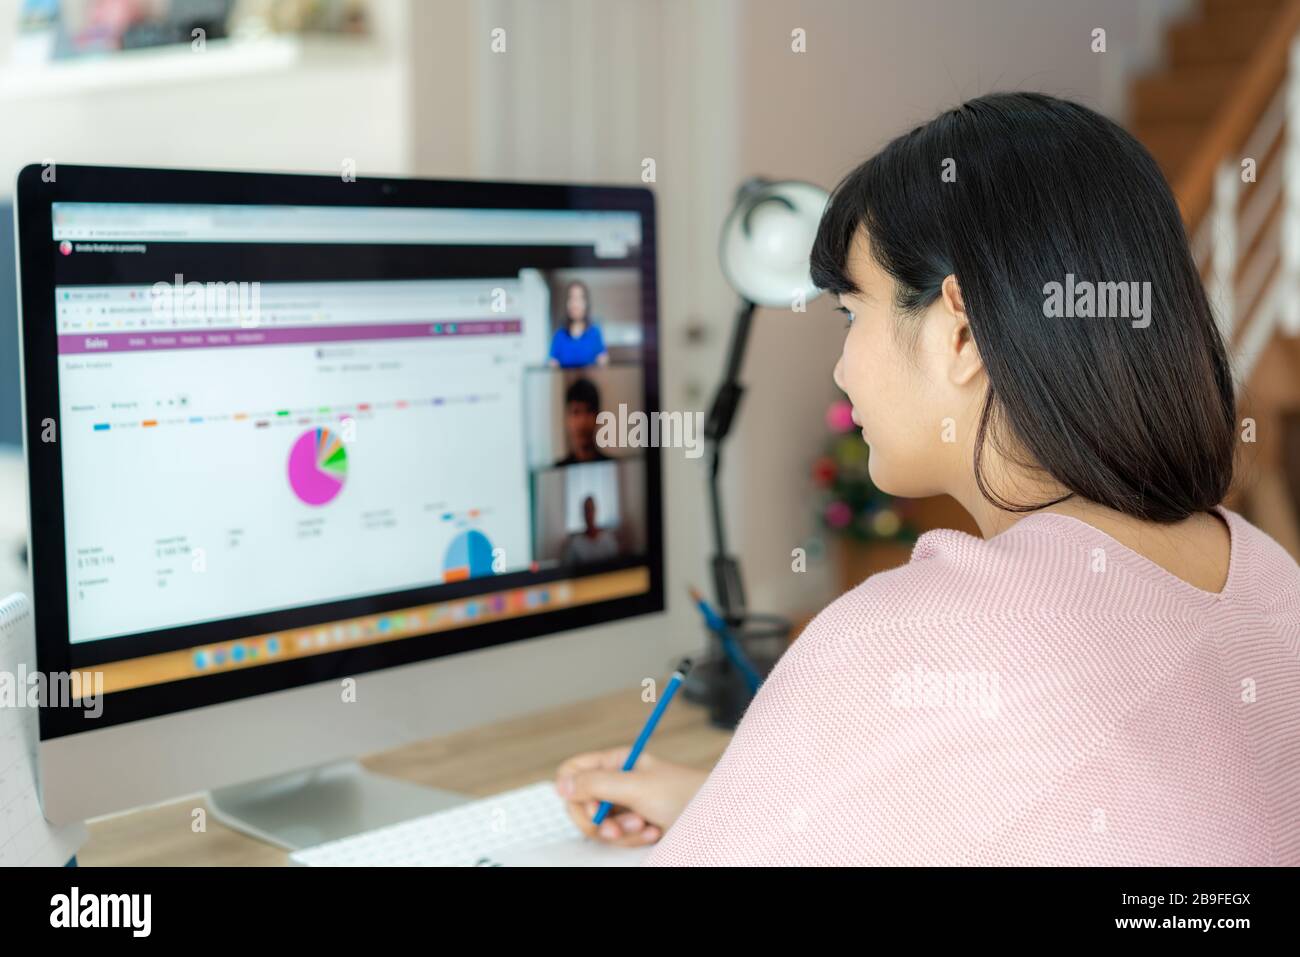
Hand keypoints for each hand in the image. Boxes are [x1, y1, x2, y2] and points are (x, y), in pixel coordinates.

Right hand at [555, 749, 707, 845]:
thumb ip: (596, 785)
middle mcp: (615, 780)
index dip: (574, 793)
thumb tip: (560, 785)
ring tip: (646, 826)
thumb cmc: (682, 794)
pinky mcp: (633, 824)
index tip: (592, 807)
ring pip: (597, 825)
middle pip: (579, 803)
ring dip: (621, 831)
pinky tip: (654, 832)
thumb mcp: (636, 787)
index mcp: (614, 761)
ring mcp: (623, 804)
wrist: (715, 817)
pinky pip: (615, 837)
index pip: (572, 771)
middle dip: (599, 820)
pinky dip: (633, 839)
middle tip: (618, 827)